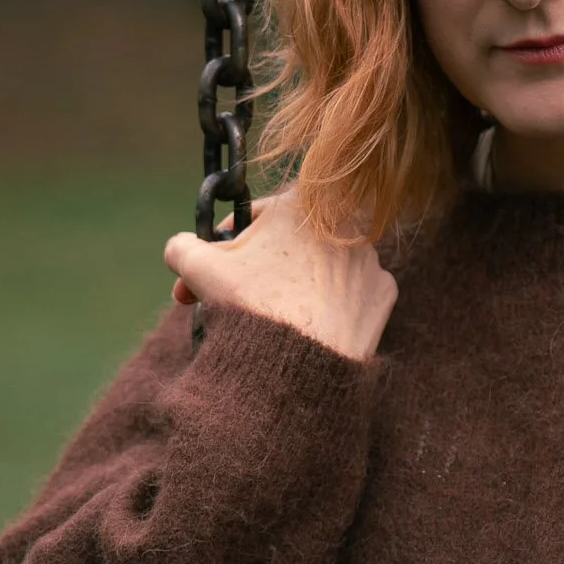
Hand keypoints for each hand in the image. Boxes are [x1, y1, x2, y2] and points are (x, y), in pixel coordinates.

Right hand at [163, 193, 397, 361]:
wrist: (303, 362)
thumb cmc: (254, 304)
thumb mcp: (200, 267)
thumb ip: (183, 247)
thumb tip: (179, 247)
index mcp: (305, 201)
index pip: (256, 216)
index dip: (226, 244)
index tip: (211, 269)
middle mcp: (348, 221)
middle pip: (289, 244)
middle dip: (255, 269)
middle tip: (230, 297)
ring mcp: (371, 259)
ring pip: (318, 269)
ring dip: (291, 286)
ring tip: (268, 316)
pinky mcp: (384, 294)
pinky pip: (347, 296)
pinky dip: (327, 308)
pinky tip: (308, 326)